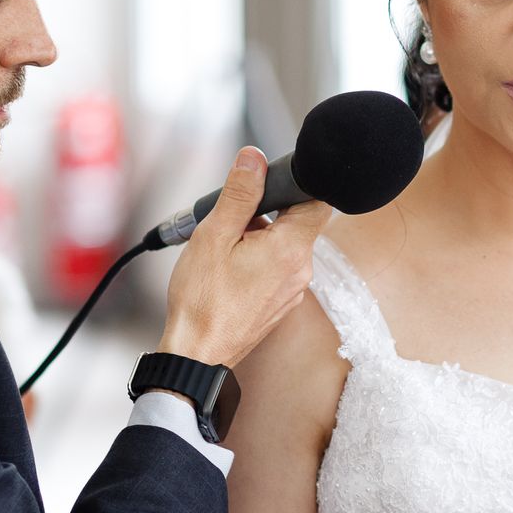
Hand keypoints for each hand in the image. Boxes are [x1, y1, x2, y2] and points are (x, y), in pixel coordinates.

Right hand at [158, 147, 331, 368]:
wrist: (197, 353)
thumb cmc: (202, 301)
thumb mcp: (215, 235)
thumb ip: (239, 194)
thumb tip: (254, 159)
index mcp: (290, 249)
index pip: (316, 200)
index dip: (294, 186)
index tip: (267, 186)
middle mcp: (301, 270)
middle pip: (297, 222)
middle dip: (266, 213)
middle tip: (231, 221)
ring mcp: (293, 289)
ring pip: (285, 245)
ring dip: (258, 238)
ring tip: (223, 249)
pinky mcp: (281, 302)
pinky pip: (277, 268)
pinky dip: (257, 260)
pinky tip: (228, 269)